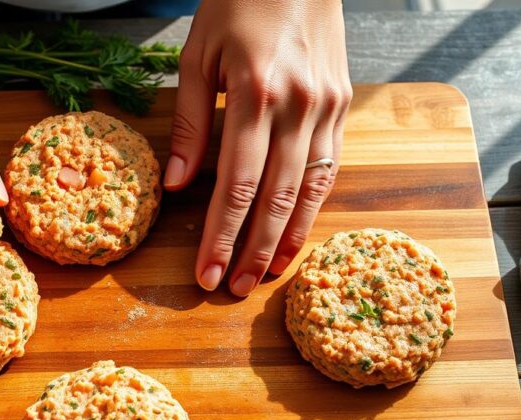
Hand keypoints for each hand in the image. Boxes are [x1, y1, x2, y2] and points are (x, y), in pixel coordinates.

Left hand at [165, 0, 351, 295]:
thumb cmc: (238, 3)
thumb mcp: (197, 54)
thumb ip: (189, 122)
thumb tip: (179, 185)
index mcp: (256, 93)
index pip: (236, 184)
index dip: (220, 235)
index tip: (205, 272)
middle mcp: (298, 105)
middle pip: (275, 198)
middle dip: (252, 251)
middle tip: (232, 289)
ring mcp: (326, 106)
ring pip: (309, 190)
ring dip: (287, 240)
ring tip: (264, 277)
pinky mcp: (342, 105)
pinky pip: (329, 168)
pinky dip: (313, 207)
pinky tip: (296, 235)